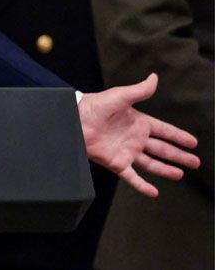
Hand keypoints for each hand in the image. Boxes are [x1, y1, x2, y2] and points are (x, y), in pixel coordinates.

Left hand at [79, 73, 200, 195]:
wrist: (74, 119)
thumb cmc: (94, 105)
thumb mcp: (120, 96)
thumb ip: (140, 90)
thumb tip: (154, 78)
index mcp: (138, 122)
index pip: (164, 130)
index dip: (178, 136)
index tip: (193, 142)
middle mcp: (135, 138)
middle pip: (162, 149)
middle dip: (179, 155)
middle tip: (195, 162)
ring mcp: (126, 151)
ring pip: (151, 164)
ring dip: (166, 170)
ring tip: (180, 174)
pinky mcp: (116, 162)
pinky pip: (132, 177)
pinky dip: (142, 185)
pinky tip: (153, 192)